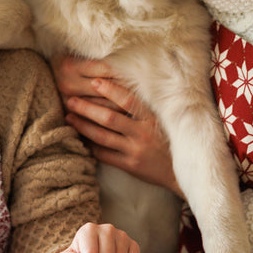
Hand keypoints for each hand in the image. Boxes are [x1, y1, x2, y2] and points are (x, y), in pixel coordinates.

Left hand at [56, 57, 179, 192]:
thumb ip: (145, 108)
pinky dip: (90, 146)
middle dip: (87, 108)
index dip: (110, 89)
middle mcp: (143, 133)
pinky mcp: (130, 166)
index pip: (128, 100)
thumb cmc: (170, 140)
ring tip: (69, 117)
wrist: (182, 172)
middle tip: (71, 99)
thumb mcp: (164, 120)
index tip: (94, 81)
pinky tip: (80, 138)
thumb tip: (120, 88)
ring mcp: (135, 150)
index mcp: (152, 118)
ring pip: (102, 136)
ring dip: (83, 126)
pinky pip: (104, 155)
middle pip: (109, 118)